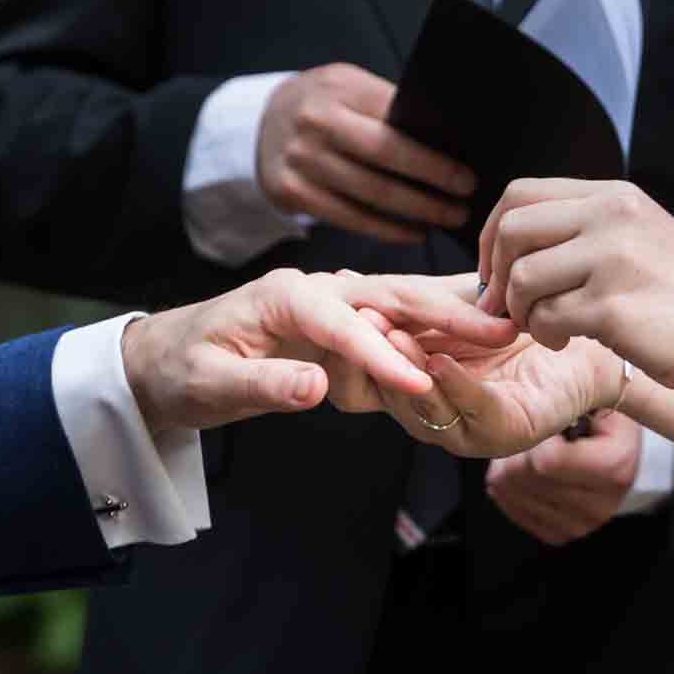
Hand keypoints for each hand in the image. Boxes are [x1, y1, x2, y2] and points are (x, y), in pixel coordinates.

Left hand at [121, 269, 516, 433]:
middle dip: (448, 315)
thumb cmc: (180, 370)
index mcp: (285, 296)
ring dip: (455, 313)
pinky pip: (399, 317)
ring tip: (510, 325)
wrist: (162, 356)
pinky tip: (481, 327)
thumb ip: (264, 386)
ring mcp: (333, 299)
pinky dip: (439, 321)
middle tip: (504, 332)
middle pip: (393, 297)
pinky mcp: (342, 316)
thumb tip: (318, 385)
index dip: (386, 356)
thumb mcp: (208, 386)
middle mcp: (316, 287)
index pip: (346, 324)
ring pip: (404, 301)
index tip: (424, 384)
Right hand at [257, 64, 476, 242]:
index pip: (395, 123)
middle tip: (466, 203)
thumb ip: (389, 109)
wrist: (259, 122)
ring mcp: (299, 159)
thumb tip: (450, 143)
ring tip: (447, 220)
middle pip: (384, 160)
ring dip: (415, 213)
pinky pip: (347, 218)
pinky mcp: (289, 192)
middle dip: (431, 186)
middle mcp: (315, 121)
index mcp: (339, 88)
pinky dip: (386, 230)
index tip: (468, 175)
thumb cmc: (325, 105)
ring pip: (368, 195)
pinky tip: (413, 232)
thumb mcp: (351, 88)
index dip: (434, 156)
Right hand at [330, 282, 626, 458]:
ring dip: (407, 370)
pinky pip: (472, 410)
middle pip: (391, 394)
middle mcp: (442, 414)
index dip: (357, 345)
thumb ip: (423, 304)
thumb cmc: (529, 329)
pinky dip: (455, 385)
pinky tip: (440, 361)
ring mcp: (472, 430)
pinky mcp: (506, 433)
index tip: (345, 308)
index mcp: (423, 387)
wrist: (593, 347)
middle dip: (372, 360)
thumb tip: (353, 279)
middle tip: (358, 324)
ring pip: (425, 406)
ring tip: (393, 338)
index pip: (375, 372)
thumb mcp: (465, 311)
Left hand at [478, 179, 673, 405]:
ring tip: (548, 328)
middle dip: (497, 273)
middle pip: (512, 229)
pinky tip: (569, 342)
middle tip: (507, 308)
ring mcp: (614, 258)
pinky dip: (546, 335)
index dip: (495, 234)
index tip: (497, 270)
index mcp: (616, 196)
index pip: (522, 194)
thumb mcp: (643, 242)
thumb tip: (518, 242)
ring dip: (522, 312)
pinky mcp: (614, 306)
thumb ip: (588, 232)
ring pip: (523, 277)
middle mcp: (613, 215)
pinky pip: (545, 318)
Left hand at [486, 411, 642, 546]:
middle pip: (526, 479)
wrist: (613, 437)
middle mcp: (605, 503)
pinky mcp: (563, 533)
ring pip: (515, 495)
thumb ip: (566, 397)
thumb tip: (532, 412)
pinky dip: (510, 490)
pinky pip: (516, 513)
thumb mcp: (593, 389)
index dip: (535, 434)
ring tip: (530, 451)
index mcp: (617, 465)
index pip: (546, 461)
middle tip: (531, 434)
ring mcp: (584, 524)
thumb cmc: (599, 409)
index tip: (547, 421)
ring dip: (509, 468)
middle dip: (517, 450)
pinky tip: (524, 473)